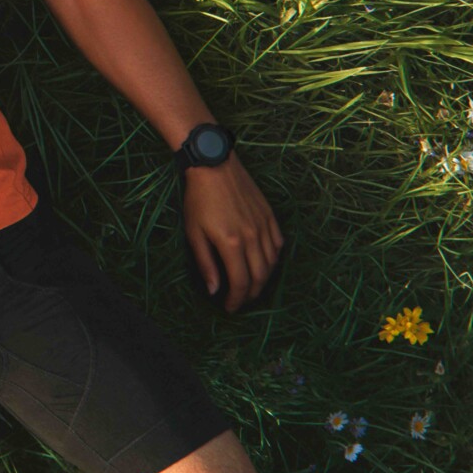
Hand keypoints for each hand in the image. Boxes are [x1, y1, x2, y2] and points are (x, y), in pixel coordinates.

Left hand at [184, 155, 282, 313]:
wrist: (214, 165)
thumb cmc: (198, 199)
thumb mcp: (194, 233)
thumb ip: (206, 263)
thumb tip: (215, 290)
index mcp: (232, 243)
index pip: (241, 282)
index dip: (237, 299)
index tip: (230, 307)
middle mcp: (253, 237)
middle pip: (260, 276)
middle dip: (252, 294)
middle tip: (242, 301)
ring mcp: (264, 225)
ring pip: (272, 262)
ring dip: (264, 279)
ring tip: (252, 286)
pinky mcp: (270, 215)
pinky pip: (278, 244)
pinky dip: (274, 258)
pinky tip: (265, 263)